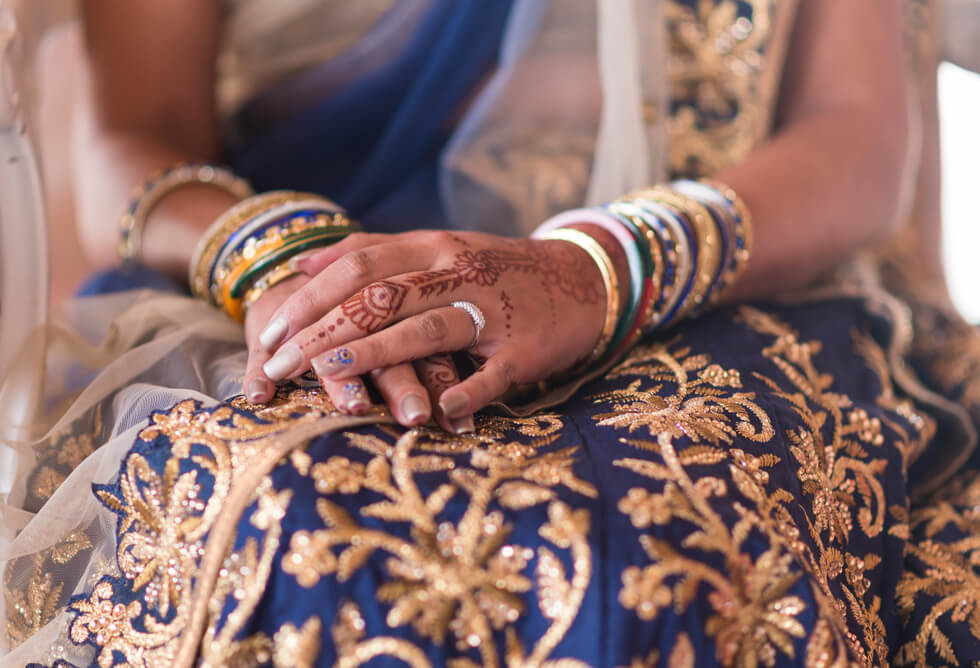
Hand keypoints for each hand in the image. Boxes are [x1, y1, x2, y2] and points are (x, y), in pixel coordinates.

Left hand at [253, 230, 606, 422]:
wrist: (580, 279)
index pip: (358, 266)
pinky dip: (464, 394)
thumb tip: (299, 263)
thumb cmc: (494, 270)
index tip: (268, 334)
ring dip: (377, 353)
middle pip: (380, 298)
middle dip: (322, 332)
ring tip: (332, 376)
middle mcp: (457, 274)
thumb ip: (374, 252)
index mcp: (432, 248)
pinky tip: (436, 414)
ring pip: (426, 330)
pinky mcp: (523, 349)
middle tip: (277, 366)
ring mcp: (491, 312)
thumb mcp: (438, 247)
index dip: (308, 299)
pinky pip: (490, 375)